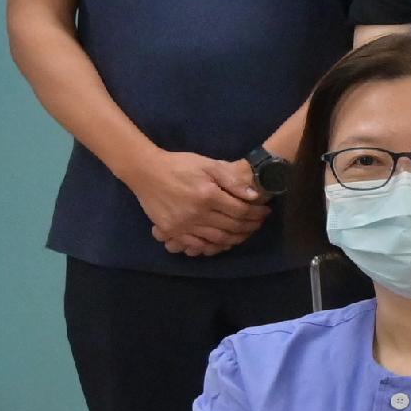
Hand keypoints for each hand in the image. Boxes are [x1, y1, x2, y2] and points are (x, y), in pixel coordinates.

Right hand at [136, 148, 268, 256]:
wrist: (145, 171)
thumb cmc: (180, 165)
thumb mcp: (208, 165)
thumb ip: (232, 180)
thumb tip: (254, 196)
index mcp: (208, 195)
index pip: (241, 211)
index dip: (257, 213)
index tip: (265, 211)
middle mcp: (197, 214)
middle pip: (232, 227)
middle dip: (250, 226)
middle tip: (259, 223)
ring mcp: (183, 225)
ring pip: (218, 239)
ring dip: (236, 238)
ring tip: (246, 233)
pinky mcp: (172, 231)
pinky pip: (197, 245)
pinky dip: (214, 246)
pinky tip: (223, 242)